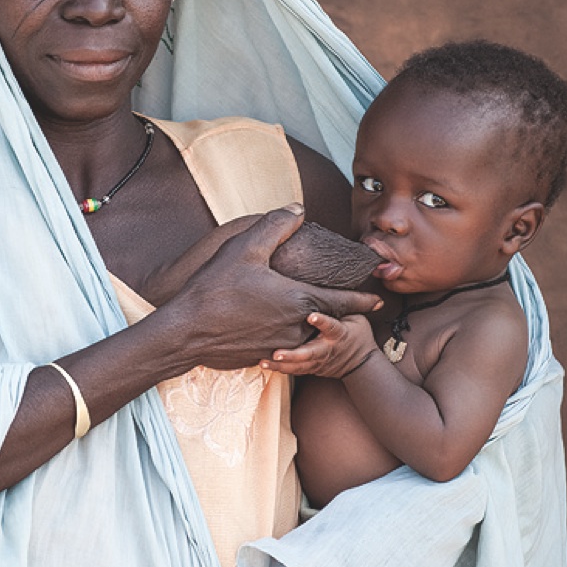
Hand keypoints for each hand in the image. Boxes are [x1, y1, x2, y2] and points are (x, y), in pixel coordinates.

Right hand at [168, 207, 382, 370]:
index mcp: (298, 300)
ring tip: (318, 318)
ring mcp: (280, 346)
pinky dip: (293, 338)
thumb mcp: (245, 247)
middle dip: (343, 315)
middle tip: (355, 309)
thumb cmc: (214, 289)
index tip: (379, 300)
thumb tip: (298, 209)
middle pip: (329, 321)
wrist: (186, 332)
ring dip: (317, 329)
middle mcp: (296, 327)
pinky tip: (283, 330)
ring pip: (308, 337)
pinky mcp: (263, 357)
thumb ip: (276, 225)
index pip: (343, 301)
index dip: (363, 299)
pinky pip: (287, 347)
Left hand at [263, 311, 380, 378]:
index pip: (331, 326)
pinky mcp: (311, 369)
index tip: (311, 316)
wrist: (360, 364)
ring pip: (298, 366)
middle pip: (309, 353)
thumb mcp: (355, 319)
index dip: (322, 321)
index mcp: (339, 334)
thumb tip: (336, 288)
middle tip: (277, 353)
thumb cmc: (356, 334)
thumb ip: (343, 308)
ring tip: (263, 362)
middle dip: (293, 355)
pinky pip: (294, 371)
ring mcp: (318, 362)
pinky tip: (264, 364)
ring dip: (280, 365)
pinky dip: (280, 369)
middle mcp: (326, 350)